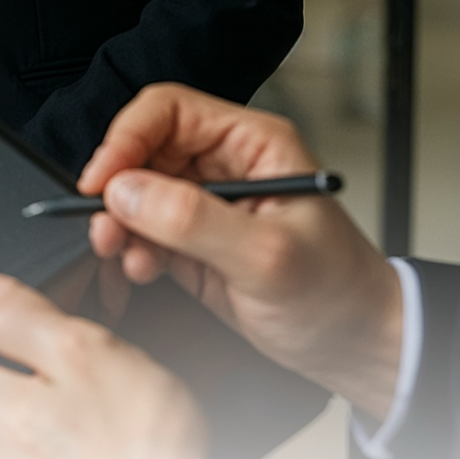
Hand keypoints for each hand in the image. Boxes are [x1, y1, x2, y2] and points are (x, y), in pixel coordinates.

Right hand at [78, 83, 405, 418]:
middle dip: (117, 188)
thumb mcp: (267, 256)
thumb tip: (126, 191)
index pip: (169, 111)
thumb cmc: (338, 294)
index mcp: (253, 145)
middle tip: (105, 225)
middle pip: (144, 150)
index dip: (127, 138)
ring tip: (121, 253)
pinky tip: (141, 269)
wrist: (357, 347)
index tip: (102, 181)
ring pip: (136, 192)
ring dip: (119, 223)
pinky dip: (130, 249)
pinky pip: (142, 231)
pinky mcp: (193, 242)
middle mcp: (226, 166)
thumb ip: (194, 220)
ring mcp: (208, 206)